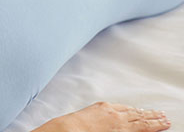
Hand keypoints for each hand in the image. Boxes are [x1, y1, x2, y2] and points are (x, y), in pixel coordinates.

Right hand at [32, 102, 170, 131]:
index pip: (125, 108)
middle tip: (161, 114)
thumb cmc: (74, 124)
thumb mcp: (87, 114)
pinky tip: (158, 126)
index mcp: (104, 106)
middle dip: (149, 113)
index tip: (143, 111)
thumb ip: (99, 115)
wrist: (71, 128)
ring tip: (165, 120)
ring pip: (141, 119)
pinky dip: (150, 127)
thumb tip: (103, 121)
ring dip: (154, 120)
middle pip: (135, 112)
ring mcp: (119, 121)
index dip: (136, 110)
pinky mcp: (122, 130)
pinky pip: (140, 127)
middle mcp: (114, 112)